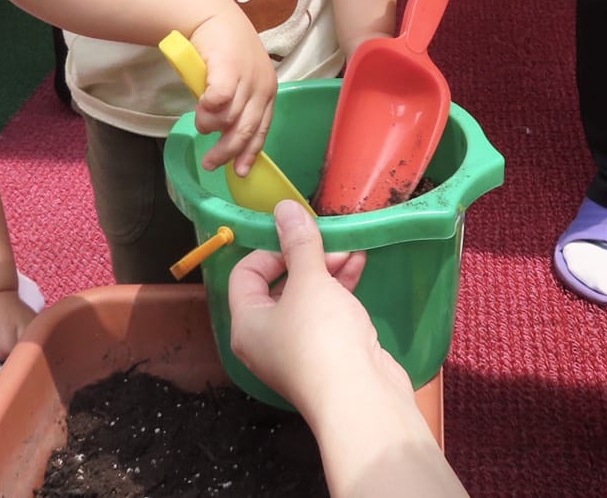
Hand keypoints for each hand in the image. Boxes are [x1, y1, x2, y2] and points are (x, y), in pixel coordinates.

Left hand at [0, 287, 35, 360]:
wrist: (1, 293)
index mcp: (9, 325)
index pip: (6, 351)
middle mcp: (26, 325)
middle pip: (19, 352)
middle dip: (8, 350)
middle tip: (1, 338)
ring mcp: (36, 324)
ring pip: (28, 347)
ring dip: (17, 346)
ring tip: (10, 336)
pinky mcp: (40, 323)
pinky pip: (34, 341)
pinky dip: (25, 341)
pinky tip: (18, 333)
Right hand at [189, 15, 277, 175]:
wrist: (213, 15)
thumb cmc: (226, 49)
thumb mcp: (241, 79)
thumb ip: (239, 105)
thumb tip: (228, 136)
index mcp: (268, 92)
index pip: (262, 130)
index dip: (250, 153)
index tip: (239, 172)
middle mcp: (262, 87)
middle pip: (245, 130)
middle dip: (227, 152)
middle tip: (210, 163)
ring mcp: (246, 77)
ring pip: (229, 118)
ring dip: (211, 127)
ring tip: (200, 125)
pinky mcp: (227, 69)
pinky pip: (219, 100)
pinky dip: (209, 110)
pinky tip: (201, 110)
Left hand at [229, 200, 408, 418]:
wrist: (360, 398)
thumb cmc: (321, 337)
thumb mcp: (309, 282)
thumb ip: (299, 243)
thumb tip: (284, 208)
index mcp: (247, 323)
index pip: (245, 273)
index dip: (270, 249)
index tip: (298, 235)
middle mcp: (266, 338)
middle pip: (280, 285)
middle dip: (306, 257)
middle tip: (331, 241)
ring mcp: (299, 349)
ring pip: (308, 297)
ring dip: (328, 269)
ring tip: (351, 248)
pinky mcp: (329, 354)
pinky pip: (329, 313)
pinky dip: (341, 289)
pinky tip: (359, 266)